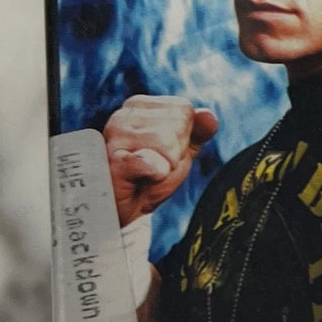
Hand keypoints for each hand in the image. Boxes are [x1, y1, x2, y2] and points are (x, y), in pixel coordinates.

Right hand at [103, 95, 218, 225]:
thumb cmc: (146, 181)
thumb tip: (209, 116)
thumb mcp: (178, 155)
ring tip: (143, 176)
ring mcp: (114, 136)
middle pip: (179, 125)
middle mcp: (123, 116)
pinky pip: (149, 161)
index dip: (183, 138)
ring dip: (163, 168)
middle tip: (153, 169)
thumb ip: (196, 133)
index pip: (184, 109)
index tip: (162, 155)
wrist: (119, 214)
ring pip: (167, 144)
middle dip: (175, 154)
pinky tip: (136, 180)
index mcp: (139, 107)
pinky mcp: (112, 160)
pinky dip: (154, 175)